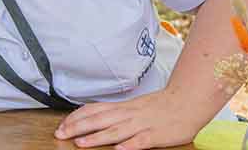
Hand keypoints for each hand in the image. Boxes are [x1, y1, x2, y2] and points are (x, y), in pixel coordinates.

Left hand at [53, 89, 206, 148]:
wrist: (186, 101)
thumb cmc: (160, 106)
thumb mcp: (134, 106)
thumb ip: (116, 113)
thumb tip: (95, 118)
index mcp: (123, 108)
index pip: (94, 109)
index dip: (76, 117)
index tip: (61, 125)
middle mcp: (128, 114)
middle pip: (99, 120)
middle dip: (78, 127)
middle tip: (61, 134)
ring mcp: (141, 124)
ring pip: (116, 130)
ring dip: (97, 137)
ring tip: (81, 143)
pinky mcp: (156, 135)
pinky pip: (141, 140)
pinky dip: (130, 145)